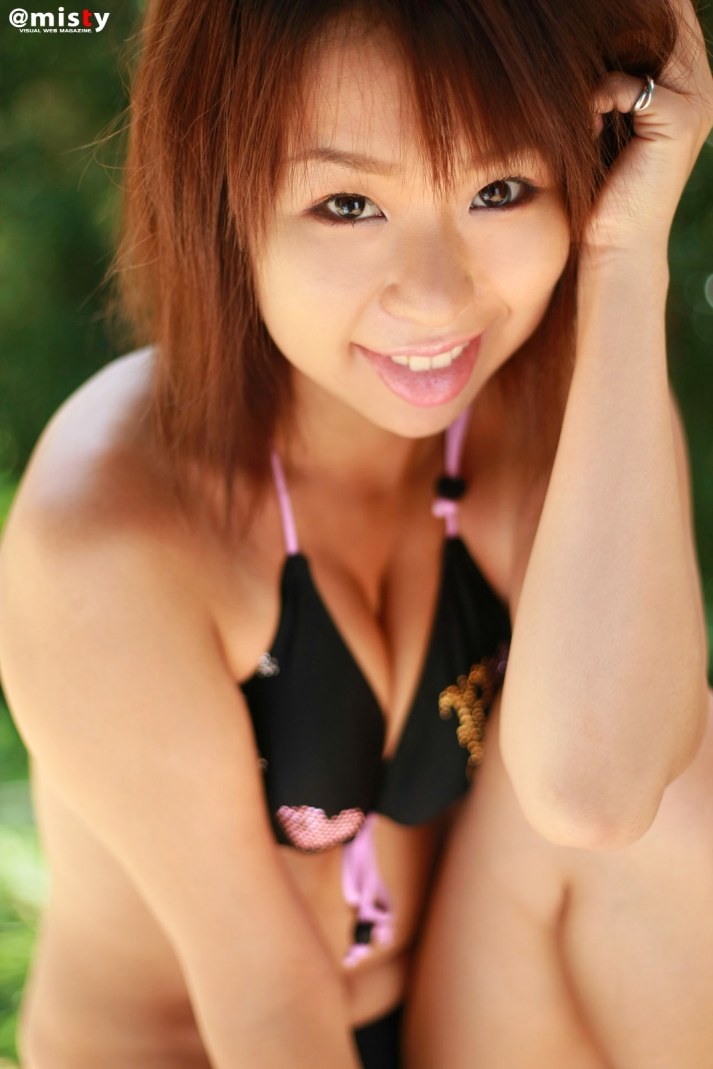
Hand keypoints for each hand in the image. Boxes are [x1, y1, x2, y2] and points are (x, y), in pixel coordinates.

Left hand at [585, 0, 712, 262]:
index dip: (626, 17)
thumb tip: (583, 32)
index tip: (583, 27)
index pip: (665, 20)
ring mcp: (696, 100)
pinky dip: (594, 103)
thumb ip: (612, 76)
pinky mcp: (677, 119)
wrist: (616, 244)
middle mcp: (702, 86)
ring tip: (582, 102)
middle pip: (658, 22)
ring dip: (598, 67)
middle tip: (573, 49)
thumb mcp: (609, 121)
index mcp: (689, 83)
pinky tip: (588, 131)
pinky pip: (624, 86)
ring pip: (639, 47)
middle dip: (610, 32)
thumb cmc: (603, 188)